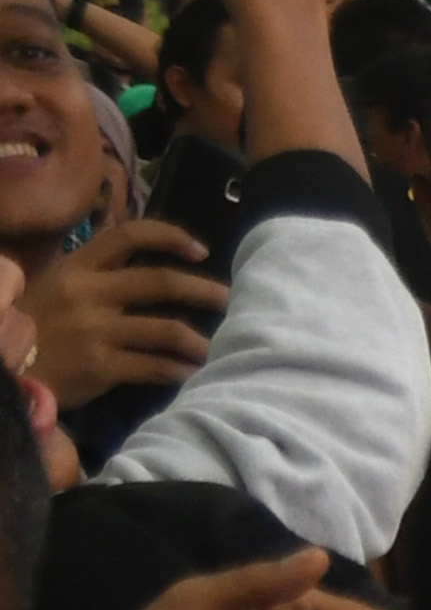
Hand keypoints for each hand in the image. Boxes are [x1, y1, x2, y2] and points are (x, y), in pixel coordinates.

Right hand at [30, 216, 228, 409]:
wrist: (7, 368)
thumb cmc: (36, 325)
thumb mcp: (56, 286)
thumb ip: (96, 275)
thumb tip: (146, 265)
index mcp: (77, 267)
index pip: (127, 235)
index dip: (169, 236)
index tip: (200, 250)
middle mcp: (87, 293)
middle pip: (160, 282)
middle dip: (203, 290)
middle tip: (230, 300)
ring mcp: (94, 330)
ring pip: (166, 330)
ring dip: (199, 341)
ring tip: (214, 349)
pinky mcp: (100, 366)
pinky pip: (155, 367)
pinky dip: (179, 370)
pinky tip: (192, 374)